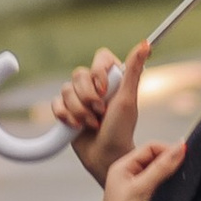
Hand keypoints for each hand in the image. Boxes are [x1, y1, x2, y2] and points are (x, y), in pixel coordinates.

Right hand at [54, 39, 148, 181]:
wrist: (105, 156)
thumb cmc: (120, 130)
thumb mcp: (128, 99)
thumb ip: (133, 71)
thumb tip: (145, 44)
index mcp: (113, 79)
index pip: (100, 57)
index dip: (98, 73)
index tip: (105, 90)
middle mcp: (96, 85)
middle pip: (79, 74)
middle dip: (88, 97)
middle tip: (100, 112)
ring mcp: (79, 98)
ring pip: (66, 90)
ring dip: (79, 110)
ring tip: (91, 124)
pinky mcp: (66, 110)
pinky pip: (55, 103)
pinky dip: (65, 116)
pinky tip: (76, 126)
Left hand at [96, 136, 184, 200]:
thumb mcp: (142, 188)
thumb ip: (162, 167)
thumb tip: (180, 147)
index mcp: (123, 167)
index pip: (151, 148)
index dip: (168, 150)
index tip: (186, 158)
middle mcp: (130, 176)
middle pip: (157, 160)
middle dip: (172, 163)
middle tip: (186, 170)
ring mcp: (139, 190)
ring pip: (161, 175)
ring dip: (172, 177)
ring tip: (181, 184)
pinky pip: (163, 188)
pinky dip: (171, 189)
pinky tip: (177, 195)